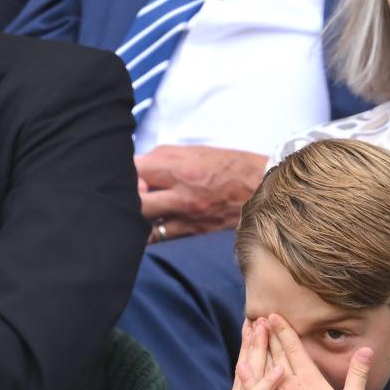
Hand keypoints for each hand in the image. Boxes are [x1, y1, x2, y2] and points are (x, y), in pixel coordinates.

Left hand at [136, 145, 266, 242]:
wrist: (264, 187)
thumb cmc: (228, 165)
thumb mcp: (195, 152)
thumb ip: (163, 158)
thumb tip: (137, 165)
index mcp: (181, 168)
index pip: (136, 170)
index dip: (126, 173)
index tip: (128, 173)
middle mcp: (182, 195)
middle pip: (136, 202)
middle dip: (126, 198)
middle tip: (130, 195)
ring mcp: (187, 217)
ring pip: (145, 225)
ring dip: (137, 218)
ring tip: (137, 211)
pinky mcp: (193, 232)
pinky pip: (162, 238)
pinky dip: (151, 233)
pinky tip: (148, 227)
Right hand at [200, 318, 283, 389]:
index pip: (246, 366)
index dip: (250, 346)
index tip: (256, 326)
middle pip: (246, 362)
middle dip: (252, 339)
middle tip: (258, 316)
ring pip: (249, 372)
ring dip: (257, 350)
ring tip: (265, 330)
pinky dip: (268, 381)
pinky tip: (278, 369)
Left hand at [251, 314, 371, 389]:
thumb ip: (358, 372)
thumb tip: (366, 350)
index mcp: (311, 380)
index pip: (294, 349)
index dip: (283, 331)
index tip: (273, 315)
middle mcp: (291, 386)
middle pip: (276, 355)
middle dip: (267, 335)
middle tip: (258, 318)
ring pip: (263, 370)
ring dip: (256, 350)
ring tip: (249, 334)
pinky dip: (248, 378)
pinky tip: (241, 365)